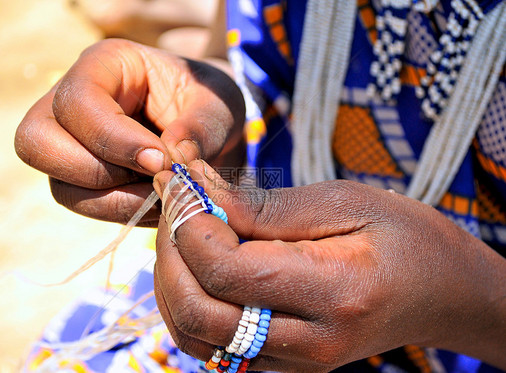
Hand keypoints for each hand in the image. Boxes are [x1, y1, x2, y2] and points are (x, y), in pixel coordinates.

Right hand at [15, 39, 243, 224]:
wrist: (209, 124)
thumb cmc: (209, 101)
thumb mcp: (219, 104)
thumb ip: (200, 128)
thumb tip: (172, 160)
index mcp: (104, 65)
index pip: (78, 102)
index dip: (113, 138)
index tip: (161, 162)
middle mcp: (72, 102)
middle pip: (37, 143)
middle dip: (97, 172)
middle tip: (154, 179)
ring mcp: (71, 142)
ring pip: (59, 185)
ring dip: (113, 201)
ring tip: (164, 196)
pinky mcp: (82, 176)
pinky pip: (83, 205)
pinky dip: (121, 213)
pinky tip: (158, 204)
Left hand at [152, 161, 505, 371]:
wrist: (440, 292)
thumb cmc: (402, 236)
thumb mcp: (344, 202)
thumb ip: (267, 206)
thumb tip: (200, 195)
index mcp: (333, 294)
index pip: (226, 270)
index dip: (188, 223)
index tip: (179, 180)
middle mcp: (308, 342)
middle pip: (198, 310)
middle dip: (170, 251)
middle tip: (175, 202)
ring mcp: (293, 363)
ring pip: (193, 335)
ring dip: (173, 278)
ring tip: (183, 229)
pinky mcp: (283, 365)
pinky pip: (211, 346)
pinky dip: (189, 303)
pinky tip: (198, 264)